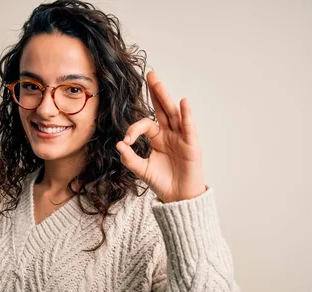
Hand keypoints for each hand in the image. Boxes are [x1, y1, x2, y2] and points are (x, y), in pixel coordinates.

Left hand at [116, 71, 206, 202]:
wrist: (178, 197)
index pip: (145, 124)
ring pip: (173, 113)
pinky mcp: (191, 144)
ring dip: (165, 96)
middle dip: (156, 91)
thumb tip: (119, 144)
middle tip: (150, 74)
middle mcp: (169, 133)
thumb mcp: (142, 170)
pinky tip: (182, 102)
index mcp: (157, 138)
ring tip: (157, 81)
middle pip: (162, 108)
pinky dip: (186, 115)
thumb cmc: (162, 182)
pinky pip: (188, 127)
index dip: (133, 130)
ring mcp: (181, 137)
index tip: (126, 142)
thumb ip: (130, 159)